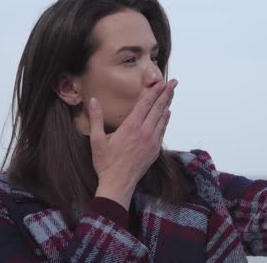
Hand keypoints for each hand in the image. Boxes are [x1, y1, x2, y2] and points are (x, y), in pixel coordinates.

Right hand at [88, 79, 176, 207]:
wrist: (118, 184)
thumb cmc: (106, 163)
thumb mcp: (97, 140)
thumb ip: (96, 118)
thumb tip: (93, 101)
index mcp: (131, 127)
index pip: (146, 104)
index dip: (154, 91)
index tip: (161, 82)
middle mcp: (145, 132)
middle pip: (158, 108)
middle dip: (166, 94)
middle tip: (174, 83)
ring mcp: (152, 141)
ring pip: (163, 119)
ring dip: (167, 105)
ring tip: (171, 94)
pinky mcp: (155, 150)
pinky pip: (163, 130)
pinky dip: (165, 120)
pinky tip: (167, 114)